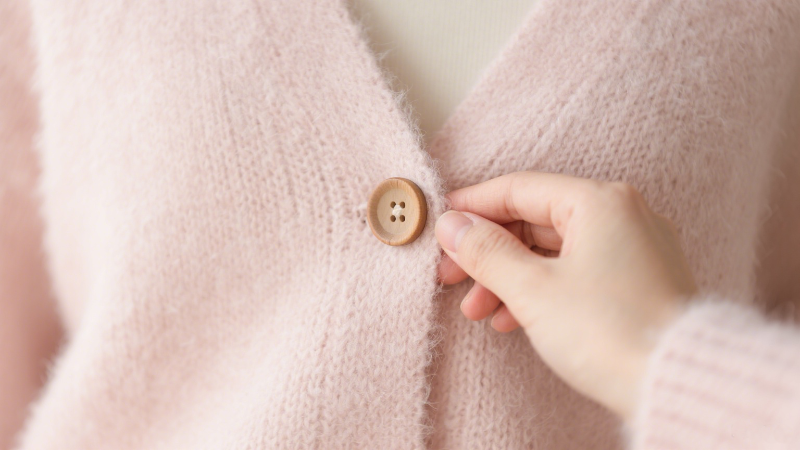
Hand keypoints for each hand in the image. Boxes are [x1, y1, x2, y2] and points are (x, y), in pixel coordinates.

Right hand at [434, 171, 696, 419]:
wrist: (675, 384)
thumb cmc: (610, 331)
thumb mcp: (533, 289)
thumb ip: (485, 251)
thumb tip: (452, 225)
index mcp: (600, 202)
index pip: (519, 190)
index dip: (473, 206)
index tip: (441, 223)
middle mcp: (622, 216)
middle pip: (534, 221)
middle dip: (487, 252)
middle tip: (449, 275)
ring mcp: (633, 249)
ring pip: (553, 251)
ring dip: (508, 277)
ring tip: (477, 309)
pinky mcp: (637, 282)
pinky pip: (576, 273)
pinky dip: (540, 290)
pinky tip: (511, 318)